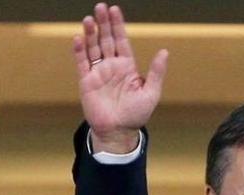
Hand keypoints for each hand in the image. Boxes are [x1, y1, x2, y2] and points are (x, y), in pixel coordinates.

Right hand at [73, 3, 167, 152]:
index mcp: (127, 67)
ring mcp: (98, 73)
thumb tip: (164, 52)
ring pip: (93, 48)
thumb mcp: (151, 93)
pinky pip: (82, 63)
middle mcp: (112, 67)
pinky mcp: (86, 82)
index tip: (114, 10)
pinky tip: (79, 37)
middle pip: (106, 40)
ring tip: (90, 19)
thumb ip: (156, 72)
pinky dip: (79, 50)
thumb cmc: (136, 115)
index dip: (118, 26)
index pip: (121, 41)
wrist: (118, 132)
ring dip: (91, 33)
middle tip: (100, 7)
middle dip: (103, 24)